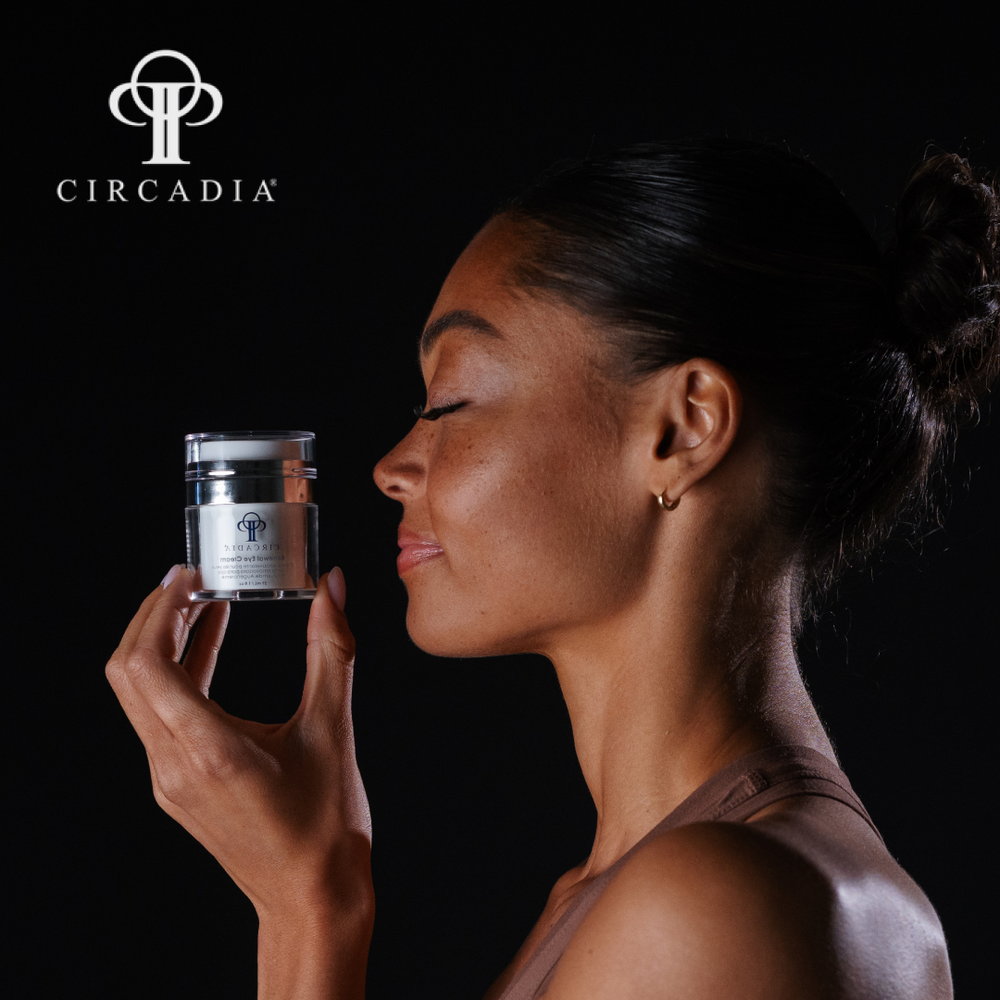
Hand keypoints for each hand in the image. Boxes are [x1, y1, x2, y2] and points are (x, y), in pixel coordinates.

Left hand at [106, 566, 372, 996]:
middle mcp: (174, 766)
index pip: (147, 664)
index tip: (187, 574)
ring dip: (164, 643)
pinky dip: (176, 674)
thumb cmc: (326, 825)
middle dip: (153, 616)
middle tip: (191, 579)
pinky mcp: (178, 785)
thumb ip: (332, 650)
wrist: (312, 895)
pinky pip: (159, 716)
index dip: (158, 609)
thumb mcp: (332, 729)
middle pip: (128, 673)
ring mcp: (169, 780)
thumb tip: (333, 589)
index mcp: (209, 751)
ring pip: (140, 694)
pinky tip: (210, 650)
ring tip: (203, 603)